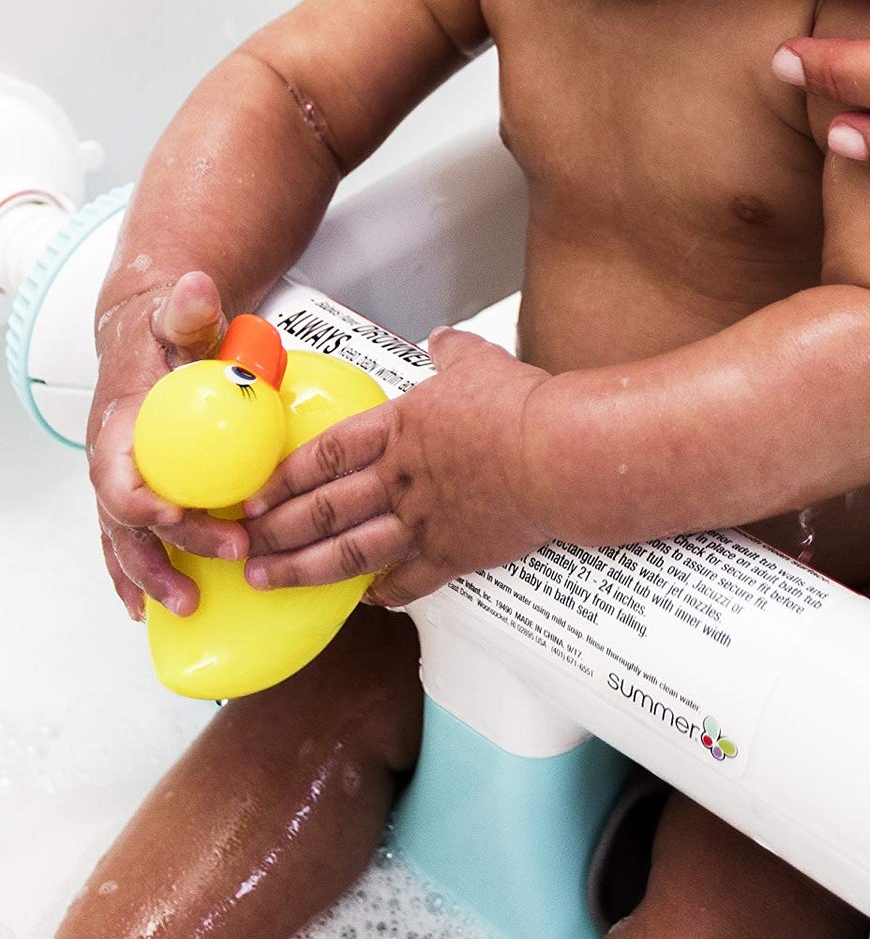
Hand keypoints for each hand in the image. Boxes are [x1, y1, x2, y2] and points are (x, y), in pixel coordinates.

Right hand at [88, 268, 249, 620]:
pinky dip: (137, 573)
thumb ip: (188, 308)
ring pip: (123, 540)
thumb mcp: (178, 316)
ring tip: (186, 605)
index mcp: (119, 424)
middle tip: (222, 559)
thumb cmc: (164, 335)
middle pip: (125, 519)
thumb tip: (195, 289)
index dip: (139, 500)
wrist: (148, 339)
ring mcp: (123, 480)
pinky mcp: (138, 491)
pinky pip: (129, 540)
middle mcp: (113, 459)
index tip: (174, 516)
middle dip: (164, 550)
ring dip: (149, 576)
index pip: (116, 474)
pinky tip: (151, 606)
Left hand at [242, 328, 552, 607]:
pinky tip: (367, 599)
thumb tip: (442, 339)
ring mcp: (423, 520)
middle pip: (323, 509)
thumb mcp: (479, 362)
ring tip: (269, 581)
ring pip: (349, 553)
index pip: (323, 457)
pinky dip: (385, 593)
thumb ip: (452, 353)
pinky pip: (410, 581)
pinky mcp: (455, 553)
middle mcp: (400, 478)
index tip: (253, 498)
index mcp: (398, 429)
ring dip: (303, 569)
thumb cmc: (521, 406)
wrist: (558, 454)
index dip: (283, 479)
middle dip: (276, 532)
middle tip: (242, 548)